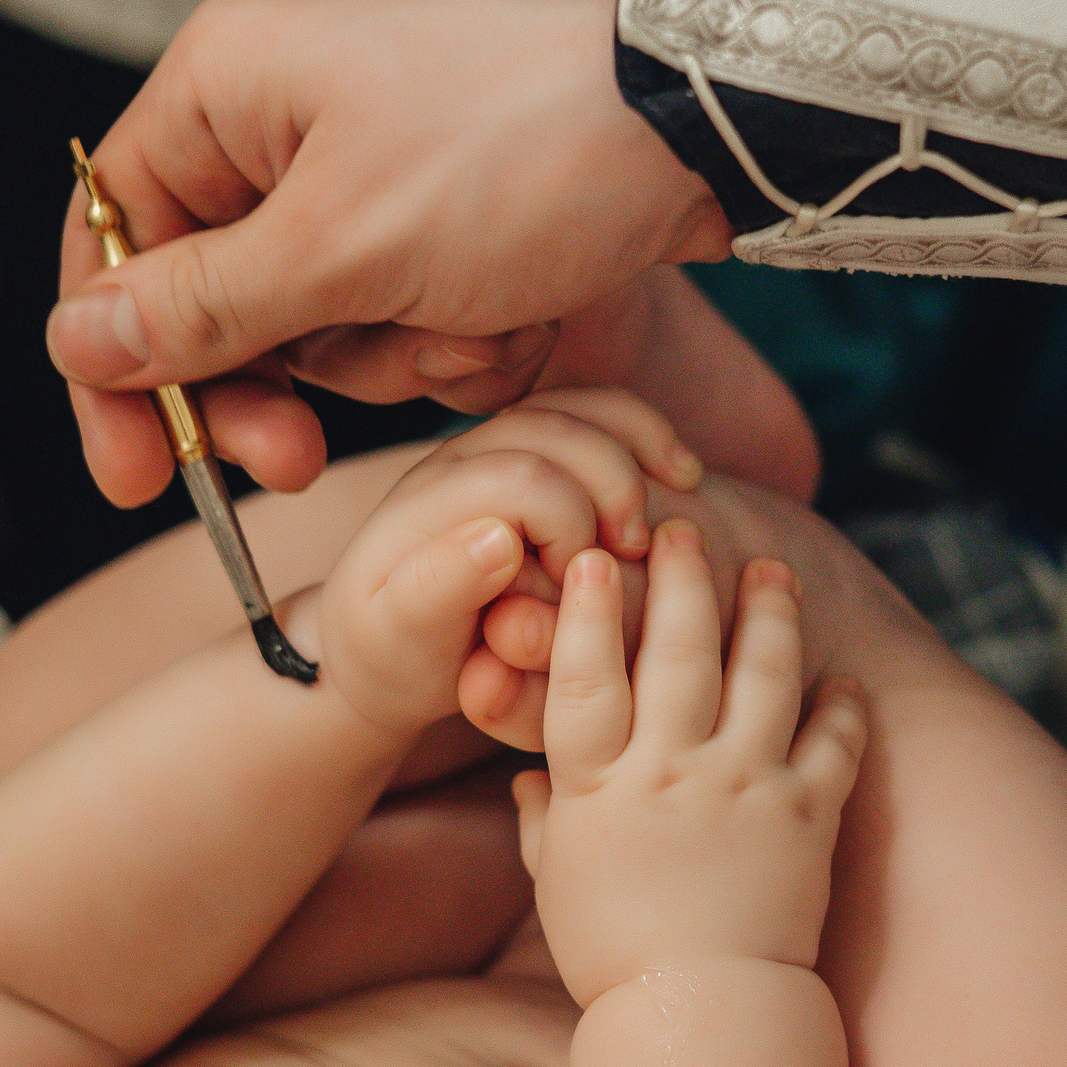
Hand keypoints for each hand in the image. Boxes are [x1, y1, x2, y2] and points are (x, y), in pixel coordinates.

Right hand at [47, 0, 732, 505]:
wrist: (710, 115)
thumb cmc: (522, 149)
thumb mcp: (343, 249)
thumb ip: (203, 311)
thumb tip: (76, 344)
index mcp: (227, 86)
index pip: (116, 241)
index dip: (115, 370)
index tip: (135, 477)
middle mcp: (285, 114)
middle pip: (217, 302)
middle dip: (274, 389)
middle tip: (299, 465)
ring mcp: (377, 163)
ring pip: (326, 326)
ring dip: (397, 359)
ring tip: (470, 323)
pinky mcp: (455, 211)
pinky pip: (412, 313)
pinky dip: (463, 338)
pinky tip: (520, 311)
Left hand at [320, 389, 701, 737]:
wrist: (383, 643)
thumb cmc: (398, 655)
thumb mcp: (401, 640)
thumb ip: (439, 591)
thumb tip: (500, 539)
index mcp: (422, 504)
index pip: (518, 476)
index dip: (568, 524)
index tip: (576, 591)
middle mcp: (454, 461)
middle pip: (555, 430)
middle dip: (611, 487)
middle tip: (630, 555)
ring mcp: (490, 448)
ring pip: (580, 411)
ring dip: (636, 454)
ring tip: (658, 521)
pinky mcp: (525, 450)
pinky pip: (596, 412)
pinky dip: (645, 433)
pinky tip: (682, 475)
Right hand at [512, 520, 867, 1004]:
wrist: (701, 1016)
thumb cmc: (614, 951)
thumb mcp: (557, 880)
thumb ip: (542, 821)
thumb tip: (527, 780)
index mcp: (600, 788)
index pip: (584, 679)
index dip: (584, 611)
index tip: (587, 557)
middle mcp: (673, 775)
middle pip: (676, 652)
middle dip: (679, 579)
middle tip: (679, 530)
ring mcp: (746, 789)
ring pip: (762, 674)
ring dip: (767, 614)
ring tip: (769, 573)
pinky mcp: (807, 815)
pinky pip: (832, 742)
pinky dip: (841, 707)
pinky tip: (839, 681)